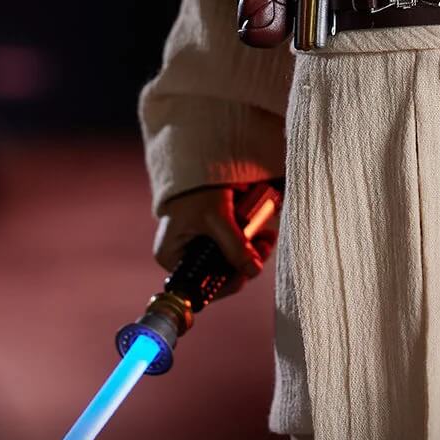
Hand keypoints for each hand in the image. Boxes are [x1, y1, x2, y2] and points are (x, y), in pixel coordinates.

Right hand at [152, 183, 279, 297]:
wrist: (198, 153)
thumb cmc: (196, 187)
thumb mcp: (215, 216)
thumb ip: (234, 245)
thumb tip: (254, 271)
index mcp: (173, 257)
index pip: (203, 285)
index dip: (230, 281)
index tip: (252, 268)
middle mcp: (185, 255)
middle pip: (221, 272)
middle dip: (247, 260)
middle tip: (265, 243)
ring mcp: (200, 244)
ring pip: (232, 258)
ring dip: (253, 248)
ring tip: (267, 234)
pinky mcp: (215, 232)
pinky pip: (236, 242)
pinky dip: (250, 236)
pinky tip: (263, 228)